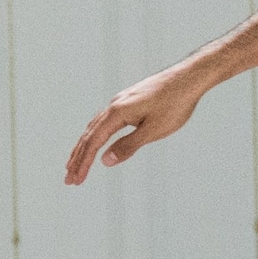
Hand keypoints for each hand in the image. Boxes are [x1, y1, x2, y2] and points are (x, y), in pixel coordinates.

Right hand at [64, 62, 207, 184]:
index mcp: (117, 113)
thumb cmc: (175, 104)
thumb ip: (128, 146)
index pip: (93, 142)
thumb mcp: (153, 130)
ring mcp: (120, 101)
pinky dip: (95, 135)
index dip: (83, 163)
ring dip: (83, 147)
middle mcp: (114, 105)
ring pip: (95, 127)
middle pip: (88, 135)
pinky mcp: (128, 101)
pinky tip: (96, 140)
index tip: (75, 180)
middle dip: (77, 158)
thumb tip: (104, 161)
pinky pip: (104, 121)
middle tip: (69, 179)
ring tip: (75, 163)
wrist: (188, 77)